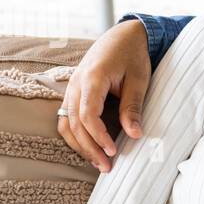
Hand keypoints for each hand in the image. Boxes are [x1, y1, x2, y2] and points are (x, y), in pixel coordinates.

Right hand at [58, 18, 151, 171]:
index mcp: (92, 78)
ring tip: (98, 162)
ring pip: (65, 123)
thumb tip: (135, 135)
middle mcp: (76, 83)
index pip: (87, 115)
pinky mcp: (73, 92)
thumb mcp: (139, 80)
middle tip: (107, 167)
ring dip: (80, 145)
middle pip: (74, 123)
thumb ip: (133, 107)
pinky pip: (66, 117)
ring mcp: (71, 88)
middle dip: (89, 148)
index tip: (113, 151)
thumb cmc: (133, 55)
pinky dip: (75, 135)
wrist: (123, 35)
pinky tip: (89, 148)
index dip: (98, 136)